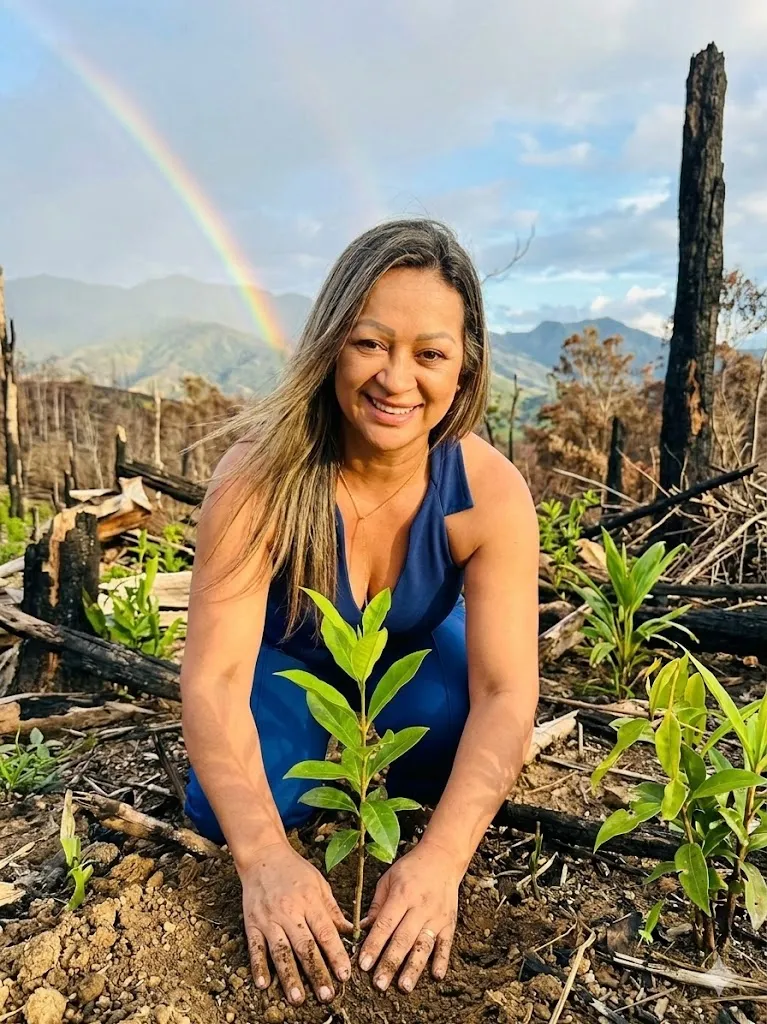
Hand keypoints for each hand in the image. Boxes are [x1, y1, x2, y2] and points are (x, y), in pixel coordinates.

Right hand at [240, 841, 352, 1004]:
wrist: (263, 855)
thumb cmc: (294, 869)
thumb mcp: (319, 884)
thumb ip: (333, 910)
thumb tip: (352, 932)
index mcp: (309, 901)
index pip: (325, 933)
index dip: (336, 955)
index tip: (345, 974)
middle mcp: (289, 912)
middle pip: (304, 947)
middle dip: (317, 973)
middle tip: (327, 995)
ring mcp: (269, 919)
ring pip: (281, 952)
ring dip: (289, 977)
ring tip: (298, 998)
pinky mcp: (252, 923)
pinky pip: (255, 948)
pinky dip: (258, 967)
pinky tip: (263, 984)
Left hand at [358, 840, 461, 991]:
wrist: (443, 858)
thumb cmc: (410, 869)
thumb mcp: (388, 879)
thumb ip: (376, 905)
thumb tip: (361, 930)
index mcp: (402, 894)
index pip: (385, 924)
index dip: (374, 945)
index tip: (363, 964)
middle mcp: (420, 907)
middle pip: (403, 939)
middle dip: (390, 962)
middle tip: (378, 984)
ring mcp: (437, 916)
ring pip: (424, 945)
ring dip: (414, 968)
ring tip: (404, 986)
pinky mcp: (449, 923)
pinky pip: (446, 944)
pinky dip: (442, 960)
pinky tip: (436, 975)